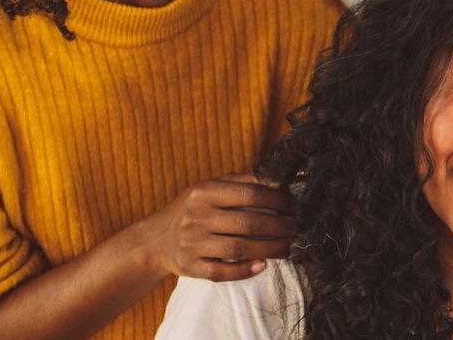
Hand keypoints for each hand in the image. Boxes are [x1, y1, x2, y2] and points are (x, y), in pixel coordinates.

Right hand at [133, 173, 295, 280]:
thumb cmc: (192, 209)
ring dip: (270, 249)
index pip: (250, 194)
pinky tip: (262, 265)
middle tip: (297, 229)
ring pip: (239, 248)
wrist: (155, 239)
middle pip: (248, 223)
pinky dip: (244, 270)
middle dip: (280, 227)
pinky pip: (222, 272)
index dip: (278, 201)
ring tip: (289, 247)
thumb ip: (242, 182)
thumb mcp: (210, 187)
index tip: (294, 207)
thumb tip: (279, 181)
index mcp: (203, 192)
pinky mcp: (190, 267)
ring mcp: (192, 243)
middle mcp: (196, 216)